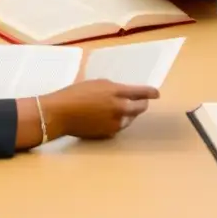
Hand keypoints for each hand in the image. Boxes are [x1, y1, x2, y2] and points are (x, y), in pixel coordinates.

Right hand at [40, 79, 159, 138]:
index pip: (141, 92)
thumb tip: (124, 93)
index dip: (150, 92)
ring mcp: (115, 122)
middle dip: (142, 103)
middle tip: (141, 101)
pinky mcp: (108, 133)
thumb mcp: (97, 84)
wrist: (60, 113)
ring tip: (119, 109)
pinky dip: (118, 122)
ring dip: (129, 114)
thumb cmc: (75, 93)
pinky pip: (119, 126)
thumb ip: (113, 89)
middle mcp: (119, 108)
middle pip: (140, 107)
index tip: (156, 93)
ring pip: (130, 118)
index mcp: (116, 92)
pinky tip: (108, 118)